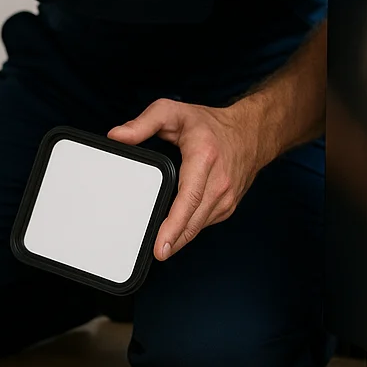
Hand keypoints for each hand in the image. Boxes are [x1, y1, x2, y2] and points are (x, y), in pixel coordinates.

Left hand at [107, 98, 261, 259]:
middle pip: (193, 220)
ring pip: (199, 226)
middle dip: (174, 241)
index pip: (189, 198)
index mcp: (204, 158)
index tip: (161, 246)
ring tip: (159, 247)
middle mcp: (219, 182)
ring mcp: (226, 197)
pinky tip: (174, 234)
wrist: (249, 132)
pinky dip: (188, 230)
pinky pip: (204, 224)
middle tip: (154, 254)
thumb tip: (117, 136)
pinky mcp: (227, 206)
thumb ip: (143, 124)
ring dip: (180, 239)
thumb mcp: (171, 112)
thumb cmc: (208, 124)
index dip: (174, 225)